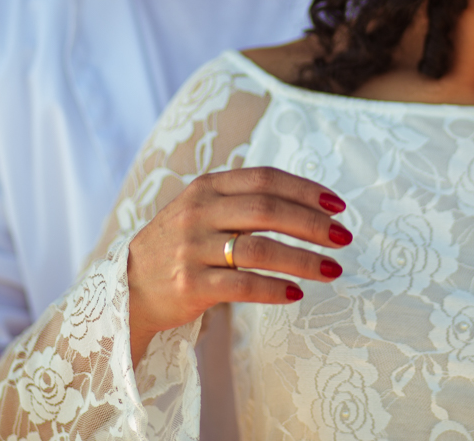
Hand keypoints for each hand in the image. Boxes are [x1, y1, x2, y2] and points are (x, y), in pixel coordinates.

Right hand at [126, 167, 349, 362]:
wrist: (130, 286)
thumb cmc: (182, 246)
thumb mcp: (204, 209)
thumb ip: (244, 200)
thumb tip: (311, 203)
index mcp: (207, 186)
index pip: (266, 179)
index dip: (306, 190)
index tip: (338, 206)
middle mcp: (198, 212)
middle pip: (268, 210)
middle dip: (313, 224)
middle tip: (343, 238)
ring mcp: (192, 248)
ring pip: (261, 249)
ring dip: (304, 260)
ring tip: (333, 270)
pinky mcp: (189, 284)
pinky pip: (244, 285)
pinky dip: (275, 289)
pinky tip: (297, 293)